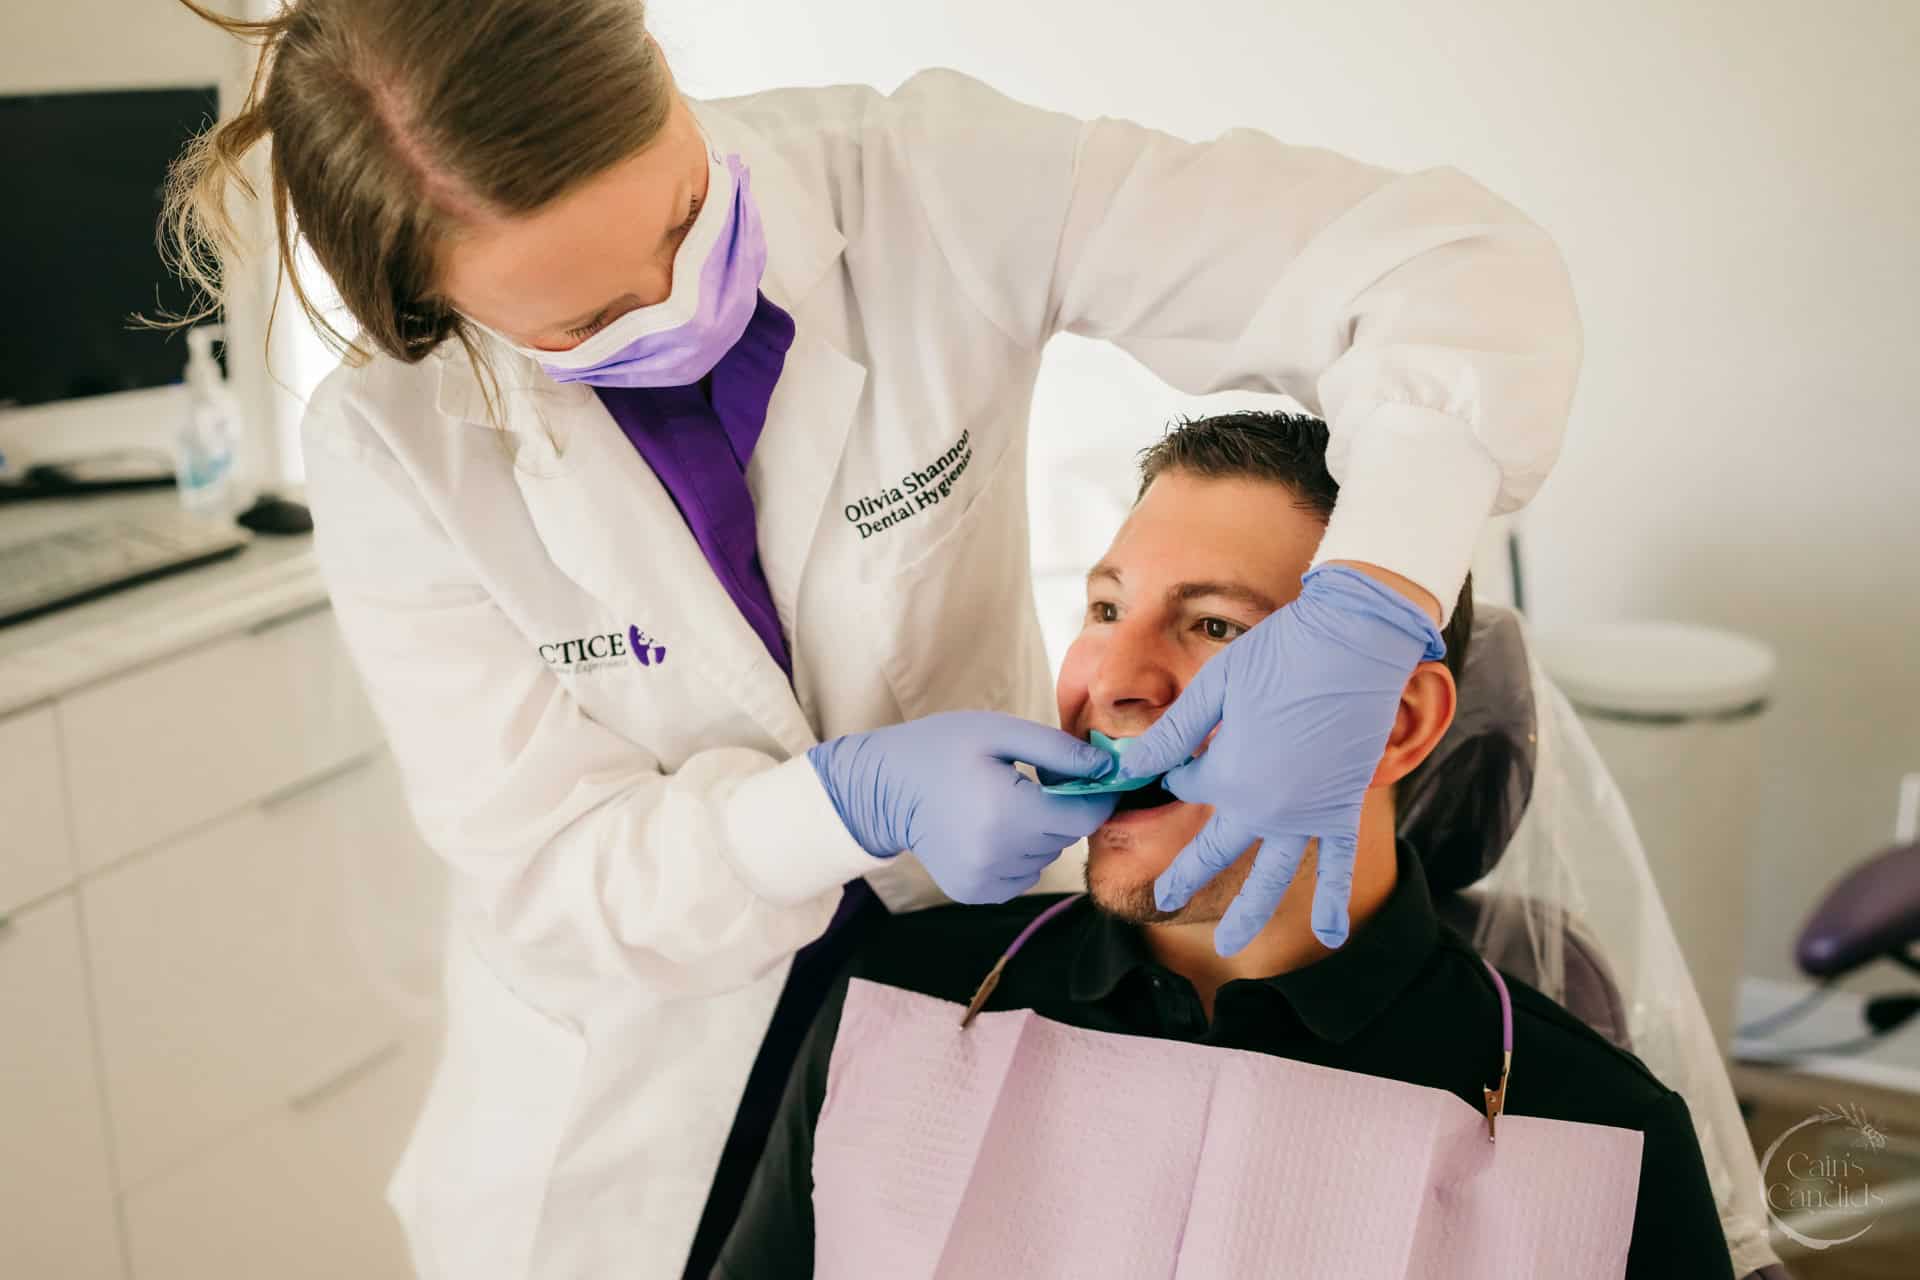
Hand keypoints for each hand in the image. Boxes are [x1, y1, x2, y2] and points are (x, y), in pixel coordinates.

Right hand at [809, 712, 1119, 903]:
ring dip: (1037, 834)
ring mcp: (985, 879)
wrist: (885, 788)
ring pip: (1046, 857)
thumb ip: (1059, 751)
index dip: (1095, 794)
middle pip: (1066, 836)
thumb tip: (1111, 769)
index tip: (1083, 776)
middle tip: (1027, 784)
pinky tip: (988, 830)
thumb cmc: (944, 749)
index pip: (1087, 816)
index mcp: (1009, 811)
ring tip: (1001, 807)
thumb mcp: (1000, 733)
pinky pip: (1022, 875)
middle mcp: (999, 855)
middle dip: (1060, 810)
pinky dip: (1017, 855)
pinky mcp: (975, 892)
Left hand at [1118, 565, 1443, 953]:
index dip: (1180, 771)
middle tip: (1161, 898)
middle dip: (1184, 873)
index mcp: (1227, 775)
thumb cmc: (1280, 653)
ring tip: (1229, 944)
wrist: (1355, 640)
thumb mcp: (1214, 688)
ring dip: (1250, 912)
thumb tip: (1129, 765)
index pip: (1189, 787)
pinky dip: (1334, 900)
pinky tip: (1330, 935)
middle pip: (1216, 849)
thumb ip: (1172, 735)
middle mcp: (1265, 806)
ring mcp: (1308, 813)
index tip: (1182, 756)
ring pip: (1273, 875)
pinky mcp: (1344, 806)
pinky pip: (1340, 864)